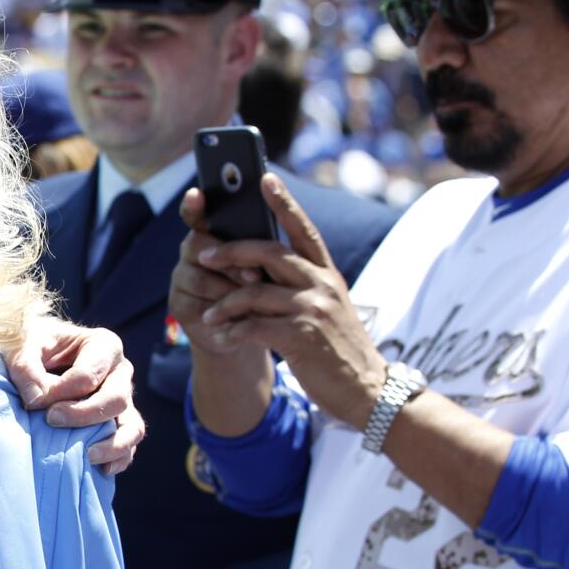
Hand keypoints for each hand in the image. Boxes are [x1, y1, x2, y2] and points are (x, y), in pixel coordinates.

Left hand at [4, 316, 144, 474]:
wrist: (36, 355)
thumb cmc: (31, 347)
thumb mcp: (22, 347)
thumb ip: (26, 368)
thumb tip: (37, 401)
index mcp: (103, 346)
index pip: (88, 375)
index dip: (60, 392)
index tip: (34, 402)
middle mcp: (120, 372)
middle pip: (116, 399)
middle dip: (83, 415)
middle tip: (51, 420)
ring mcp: (123, 399)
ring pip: (132, 426)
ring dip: (112, 445)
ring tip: (87, 455)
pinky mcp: (118, 423)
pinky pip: (129, 445)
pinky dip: (119, 459)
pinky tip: (99, 469)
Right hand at [170, 186, 268, 364]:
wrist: (250, 334)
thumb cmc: (265, 293)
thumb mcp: (270, 266)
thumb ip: (262, 245)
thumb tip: (271, 223)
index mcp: (214, 235)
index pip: (197, 214)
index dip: (194, 205)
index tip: (197, 194)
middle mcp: (193, 252)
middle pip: (197, 243)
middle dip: (229, 258)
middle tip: (255, 276)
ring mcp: (181, 278)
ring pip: (198, 275)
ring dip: (229, 288)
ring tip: (254, 301)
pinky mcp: (178, 304)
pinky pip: (196, 303)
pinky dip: (221, 310)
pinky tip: (239, 318)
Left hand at [187, 175, 389, 427]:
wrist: (366, 389)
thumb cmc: (336, 347)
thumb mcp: (326, 307)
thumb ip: (300, 285)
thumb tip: (258, 266)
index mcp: (327, 273)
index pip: (304, 229)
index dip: (284, 203)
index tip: (264, 179)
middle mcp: (323, 284)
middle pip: (269, 252)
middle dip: (231, 250)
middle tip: (203, 254)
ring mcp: (314, 310)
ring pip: (254, 292)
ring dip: (225, 303)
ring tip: (208, 316)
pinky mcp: (303, 337)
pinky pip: (255, 326)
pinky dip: (234, 331)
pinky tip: (224, 337)